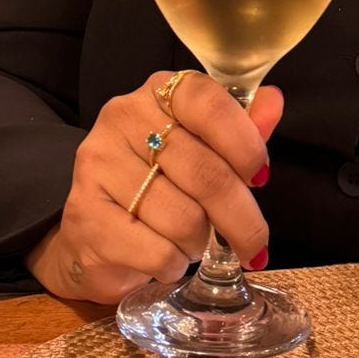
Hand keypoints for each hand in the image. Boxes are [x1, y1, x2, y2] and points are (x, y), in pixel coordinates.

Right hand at [26, 72, 281, 303]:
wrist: (93, 231)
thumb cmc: (160, 184)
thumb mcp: (205, 149)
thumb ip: (241, 128)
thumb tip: (273, 101)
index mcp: (157, 93)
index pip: (208, 103)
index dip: (244, 143)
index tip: (261, 176)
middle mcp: (121, 119)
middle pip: (205, 172)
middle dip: (241, 218)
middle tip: (255, 243)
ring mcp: (97, 166)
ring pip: (183, 218)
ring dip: (202, 243)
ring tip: (195, 243)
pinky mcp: (85, 216)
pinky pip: (156, 251)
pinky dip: (174, 264)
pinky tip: (167, 258)